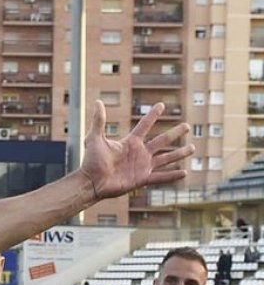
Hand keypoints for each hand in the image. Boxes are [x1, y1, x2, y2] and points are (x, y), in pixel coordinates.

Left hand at [78, 100, 192, 200]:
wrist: (91, 182)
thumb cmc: (91, 161)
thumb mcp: (94, 139)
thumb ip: (98, 121)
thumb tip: (98, 102)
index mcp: (130, 142)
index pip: (144, 125)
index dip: (153, 115)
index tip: (161, 105)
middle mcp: (139, 153)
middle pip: (162, 140)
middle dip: (175, 133)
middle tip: (187, 126)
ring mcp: (142, 166)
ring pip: (166, 158)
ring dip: (180, 153)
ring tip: (193, 147)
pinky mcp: (142, 179)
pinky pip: (161, 177)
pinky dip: (172, 176)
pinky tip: (185, 173)